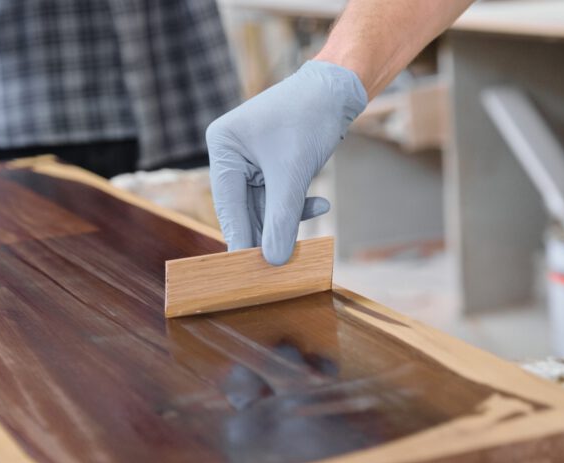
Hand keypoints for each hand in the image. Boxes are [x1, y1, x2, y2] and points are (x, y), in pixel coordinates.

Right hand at [206, 60, 366, 264]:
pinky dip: (297, 204)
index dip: (240, 237)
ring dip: (286, 219)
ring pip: (264, 205)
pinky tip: (320, 204)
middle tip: (279, 265)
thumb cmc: (311, 118)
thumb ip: (281, 219)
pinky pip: (278, 195)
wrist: (340, 88)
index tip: (246, 272)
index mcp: (223, 147)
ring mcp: (250, 159)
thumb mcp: (294, 174)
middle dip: (266, 231)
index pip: (228, 204)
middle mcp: (231, 153)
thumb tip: (274, 260)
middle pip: (244, 207)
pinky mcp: (270, 164)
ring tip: (305, 237)